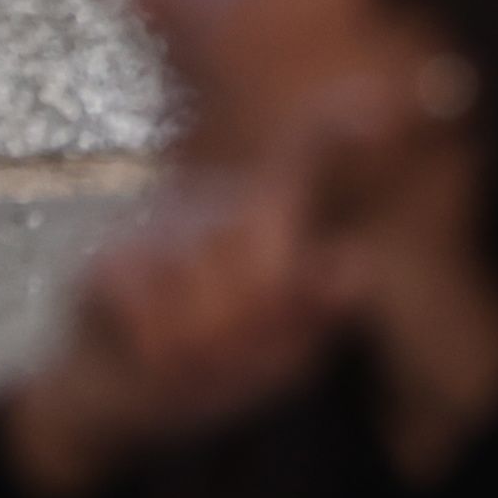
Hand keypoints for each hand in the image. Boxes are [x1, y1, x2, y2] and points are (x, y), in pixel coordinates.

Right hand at [0, 152, 353, 497]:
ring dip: (212, 358)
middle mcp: (223, 203)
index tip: (386, 101)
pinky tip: (154, 356)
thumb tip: (351, 269)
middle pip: (271, 270)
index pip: (311, 152)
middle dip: (262, 328)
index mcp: (274, 213)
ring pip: (213, 311)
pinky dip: (164, 364)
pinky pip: (159, 331)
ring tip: (200, 360)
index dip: (343, 125)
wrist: (120, 396)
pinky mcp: (111, 263)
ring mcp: (165, 227)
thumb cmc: (219, 364)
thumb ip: (316, 316)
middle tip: (244, 348)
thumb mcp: (281, 354)